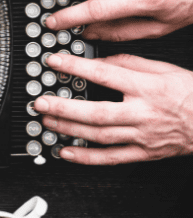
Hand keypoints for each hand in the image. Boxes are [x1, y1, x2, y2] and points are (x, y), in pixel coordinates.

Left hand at [33, 53, 192, 164]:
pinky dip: (85, 157)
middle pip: (96, 112)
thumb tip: (98, 58)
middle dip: (63, 107)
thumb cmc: (191, 93)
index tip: (54, 62)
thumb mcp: (163, 68)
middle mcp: (143, 112)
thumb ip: (128, 62)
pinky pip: (111, 158)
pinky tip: (65, 152)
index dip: (76, 67)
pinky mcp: (144, 153)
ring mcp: (142, 136)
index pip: (105, 74)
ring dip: (68, 130)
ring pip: (99, 135)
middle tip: (39, 102)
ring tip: (46, 123)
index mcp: (147, 87)